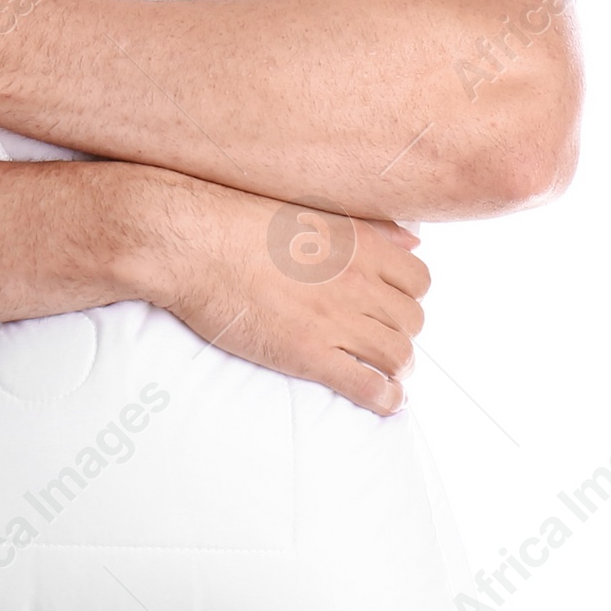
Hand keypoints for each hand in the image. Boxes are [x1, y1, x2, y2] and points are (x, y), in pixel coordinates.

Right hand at [128, 169, 429, 414]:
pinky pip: (368, 385)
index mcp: (359, 244)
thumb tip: (414, 240)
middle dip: (401, 333)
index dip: (408, 297)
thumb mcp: (310, 210)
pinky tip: (384, 400)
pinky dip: (385, 398)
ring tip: (384, 373)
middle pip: (412, 320)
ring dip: (396, 368)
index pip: (419, 280)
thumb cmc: (237, 220)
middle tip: (380, 340)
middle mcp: (357, 282)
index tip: (390, 306)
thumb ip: (367, 227)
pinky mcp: (310, 353)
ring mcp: (336, 319)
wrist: (191, 244)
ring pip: (398, 355)